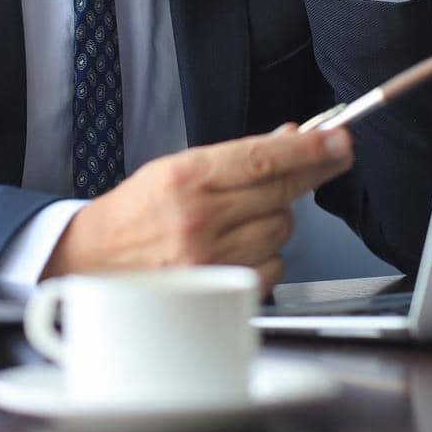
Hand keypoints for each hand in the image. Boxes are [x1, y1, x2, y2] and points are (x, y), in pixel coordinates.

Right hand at [41, 123, 355, 293]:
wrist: (92, 262)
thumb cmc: (136, 213)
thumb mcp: (176, 169)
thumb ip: (235, 158)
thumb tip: (292, 140)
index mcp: (185, 177)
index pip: (262, 158)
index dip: (309, 148)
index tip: (340, 140)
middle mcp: (198, 218)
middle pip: (282, 193)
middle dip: (309, 173)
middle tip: (328, 158)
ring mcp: (210, 259)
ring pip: (282, 230)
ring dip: (275, 219)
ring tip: (241, 217)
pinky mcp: (218, 291)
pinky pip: (273, 267)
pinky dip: (266, 255)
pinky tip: (239, 247)